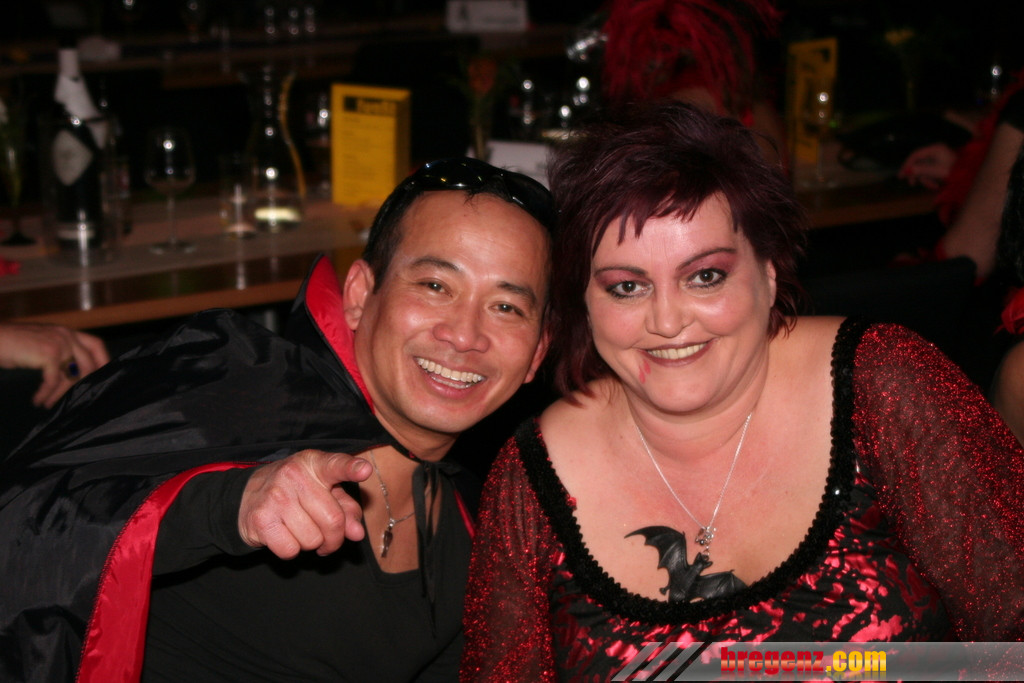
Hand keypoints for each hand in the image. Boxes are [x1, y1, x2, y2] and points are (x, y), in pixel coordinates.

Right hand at [0, 322, 109, 407]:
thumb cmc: (13, 344)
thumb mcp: (43, 344)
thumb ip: (61, 352)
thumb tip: (74, 374)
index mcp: (68, 332)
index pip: (96, 344)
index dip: (103, 361)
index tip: (103, 377)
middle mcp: (67, 336)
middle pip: (89, 364)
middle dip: (81, 385)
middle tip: (72, 398)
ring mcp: (60, 344)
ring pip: (71, 376)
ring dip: (59, 394)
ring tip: (49, 403)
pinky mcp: (49, 354)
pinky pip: (54, 380)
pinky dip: (46, 393)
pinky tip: (38, 400)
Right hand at [238, 450, 372, 558]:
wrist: (247, 496)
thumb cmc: (296, 493)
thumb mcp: (323, 490)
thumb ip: (346, 508)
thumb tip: (357, 533)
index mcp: (315, 463)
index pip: (336, 465)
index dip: (352, 469)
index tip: (365, 470)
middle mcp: (294, 475)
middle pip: (333, 520)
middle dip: (334, 539)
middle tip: (328, 539)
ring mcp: (275, 496)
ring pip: (313, 540)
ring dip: (311, 544)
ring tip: (301, 530)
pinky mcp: (261, 519)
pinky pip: (290, 550)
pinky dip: (291, 550)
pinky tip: (284, 535)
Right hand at [898, 143, 957, 189]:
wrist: (969, 176)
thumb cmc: (955, 171)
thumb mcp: (937, 171)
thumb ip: (921, 170)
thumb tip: (906, 171)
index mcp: (935, 149)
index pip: (916, 154)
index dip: (907, 164)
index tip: (902, 174)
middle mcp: (935, 151)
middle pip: (919, 162)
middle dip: (917, 174)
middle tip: (912, 184)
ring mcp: (938, 158)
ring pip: (924, 168)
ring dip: (926, 179)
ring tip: (933, 186)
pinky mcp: (939, 164)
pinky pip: (929, 171)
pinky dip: (930, 179)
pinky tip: (936, 185)